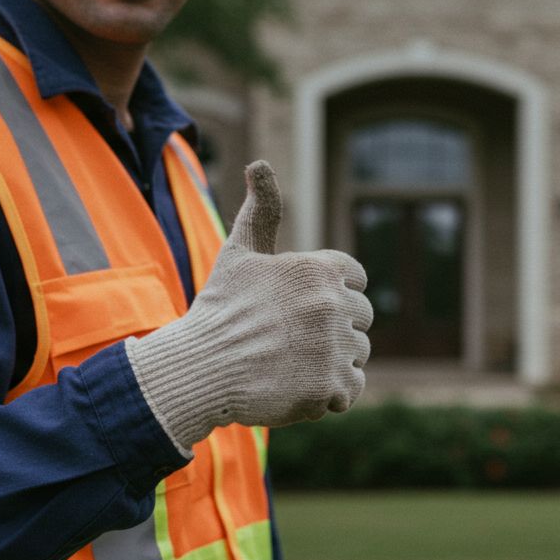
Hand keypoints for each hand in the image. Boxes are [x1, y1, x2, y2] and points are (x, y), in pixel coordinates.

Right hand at [125, 161, 372, 448]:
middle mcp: (333, 303)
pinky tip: (296, 386)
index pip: (356, 279)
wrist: (198, 370)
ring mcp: (334, 346)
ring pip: (358, 354)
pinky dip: (329, 395)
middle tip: (290, 339)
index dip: (331, 294)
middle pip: (362, 318)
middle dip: (334, 329)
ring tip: (289, 363)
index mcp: (320, 268)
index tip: (299, 308)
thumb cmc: (219, 310)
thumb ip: (261, 210)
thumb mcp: (239, 253)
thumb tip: (260, 164)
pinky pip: (350, 390)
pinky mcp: (332, 387)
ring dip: (331, 362)